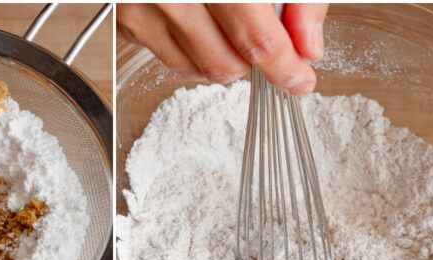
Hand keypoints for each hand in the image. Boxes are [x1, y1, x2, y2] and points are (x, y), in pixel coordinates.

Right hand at [117, 3, 327, 94]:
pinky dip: (193, 52)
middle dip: (254, 62)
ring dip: (225, 59)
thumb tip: (307, 46)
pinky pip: (167, 57)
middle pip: (225, 61)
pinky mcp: (125, 14)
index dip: (283, 67)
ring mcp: (144, 3)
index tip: (299, 80)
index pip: (255, 37)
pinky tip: (205, 24)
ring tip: (234, 28)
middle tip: (270, 48)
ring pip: (196, 67)